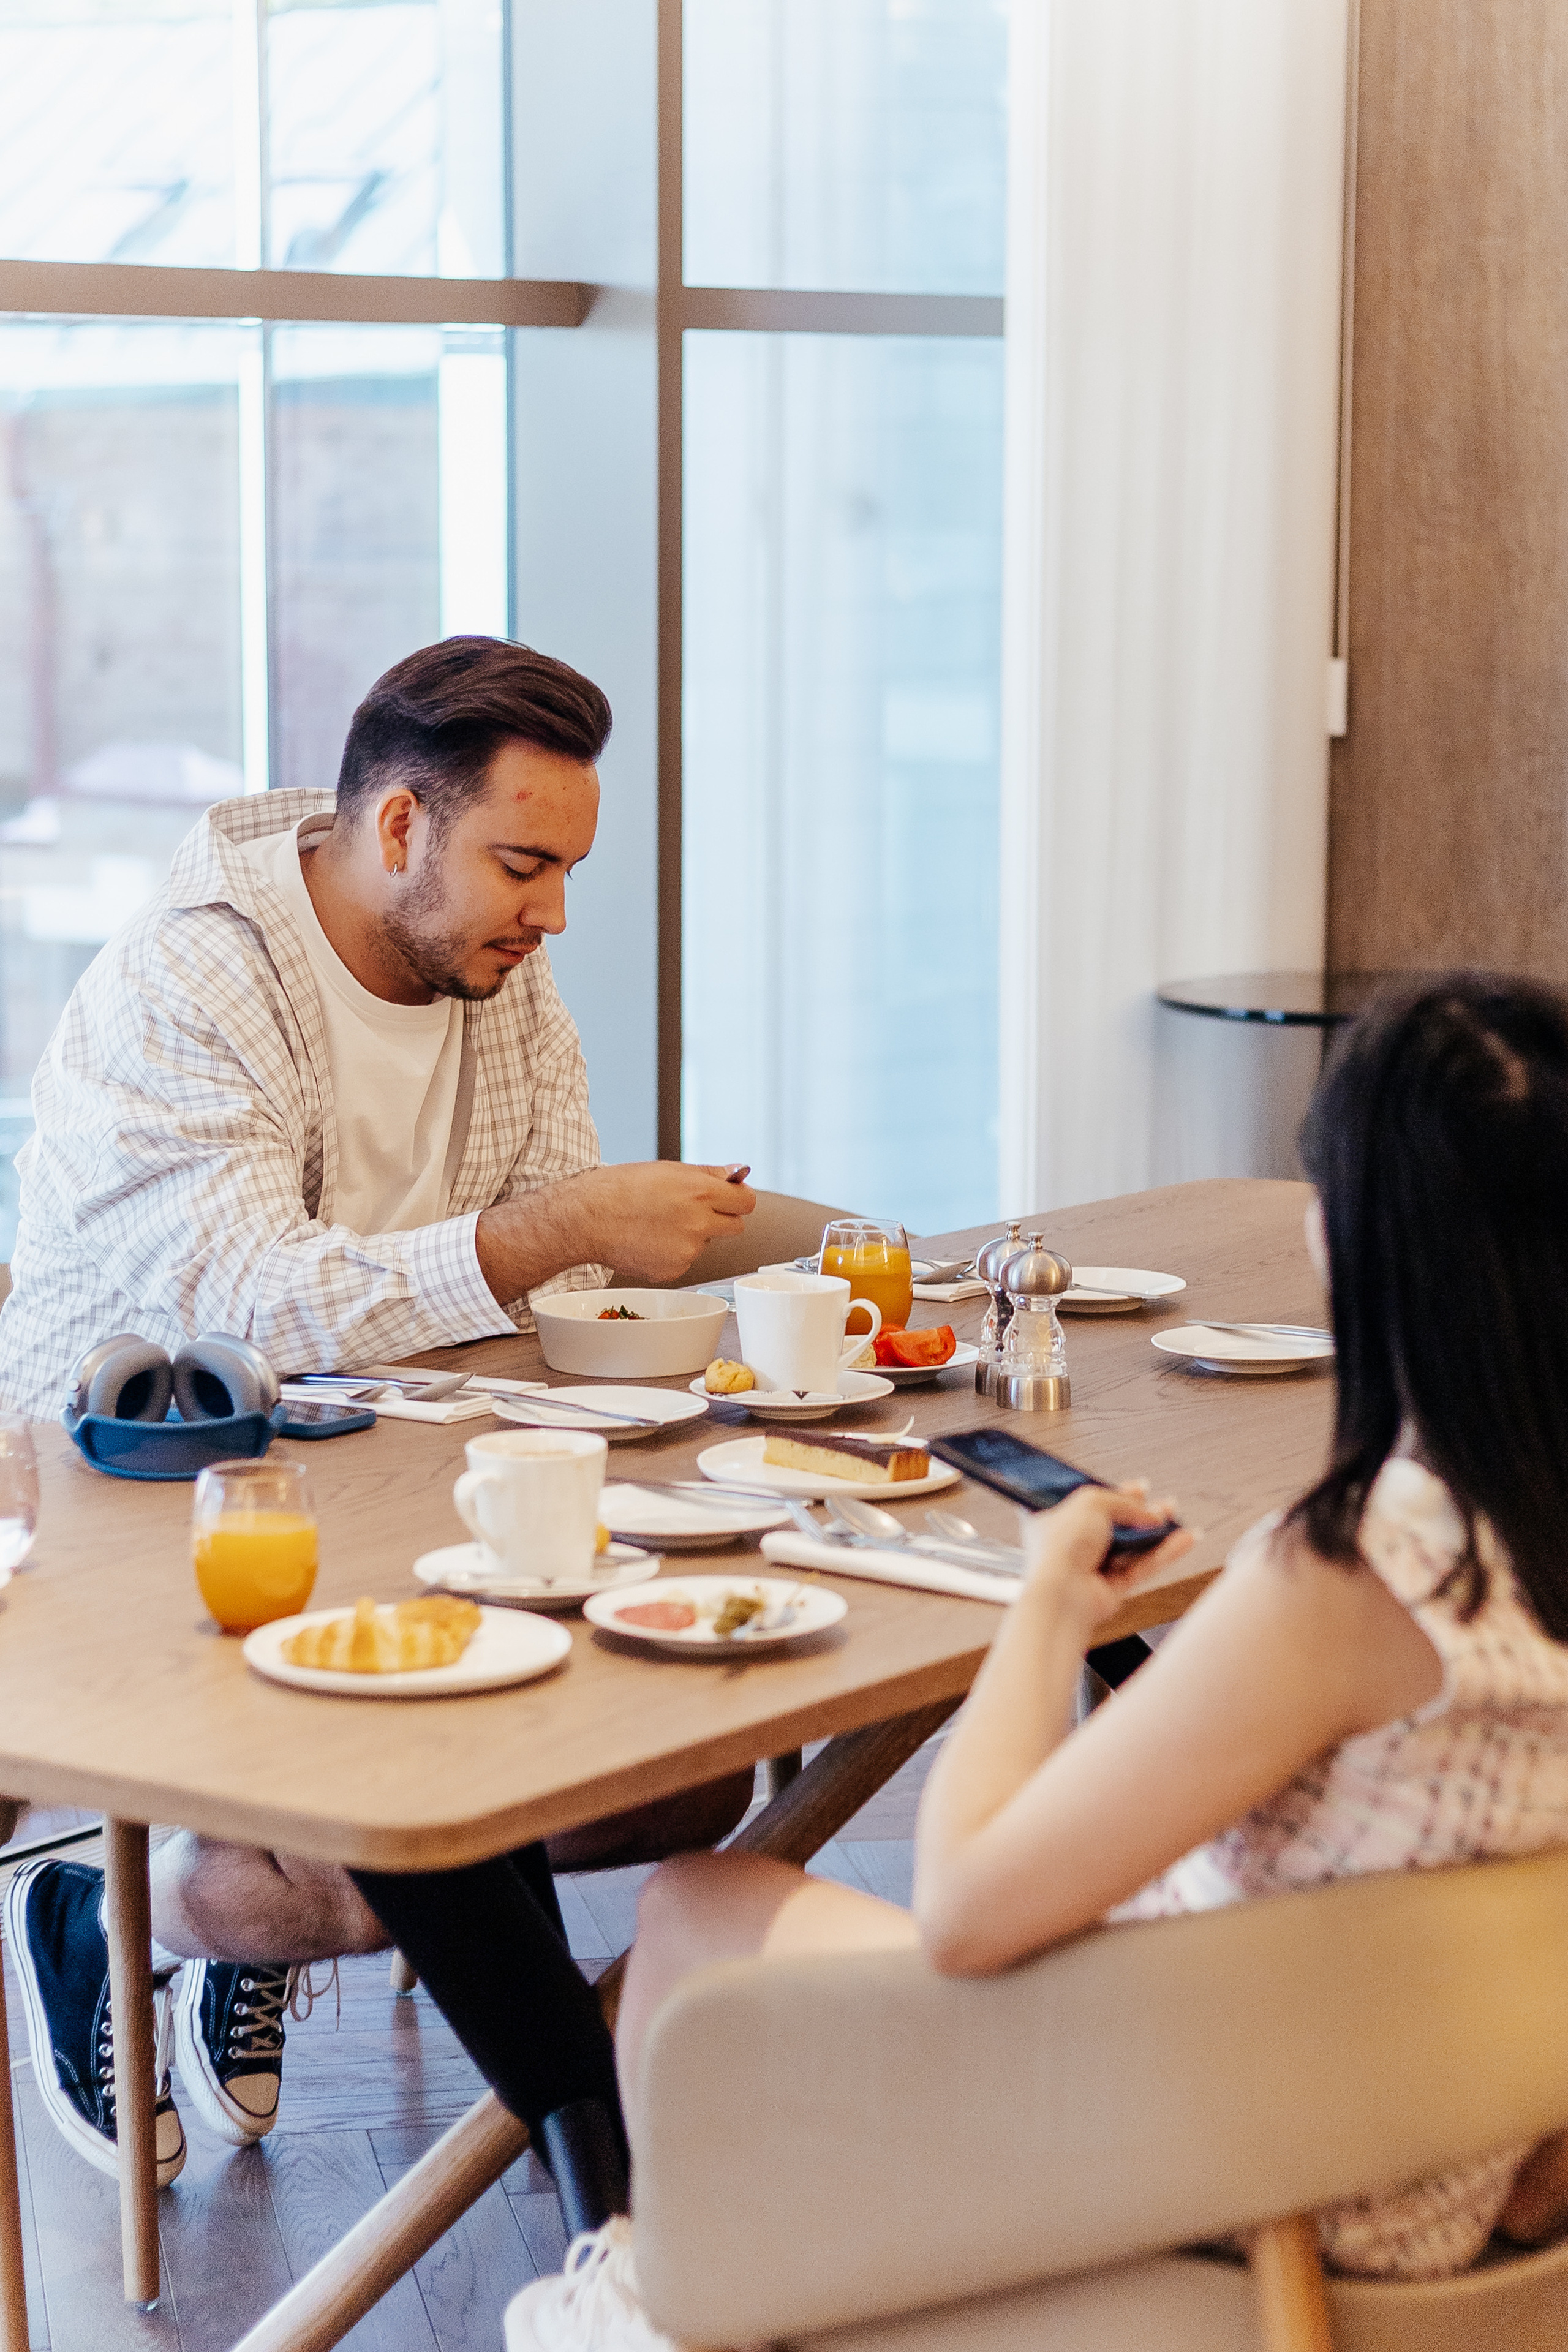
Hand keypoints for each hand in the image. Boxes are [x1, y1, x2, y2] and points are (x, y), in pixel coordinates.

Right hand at [475, 1160, 755, 1304]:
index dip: (738, 1199)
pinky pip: (685, 1260)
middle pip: (735, 1227)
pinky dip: (672, 1253)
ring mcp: (687, 1250)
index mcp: (701, 1192)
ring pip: (706, 1244)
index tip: (730, 1199)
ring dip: (692, 1235)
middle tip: (694, 1212)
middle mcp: (699, 1223)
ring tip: (658, 1224)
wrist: (587, 1218)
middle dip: (721, 1219)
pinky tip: (649, 1241)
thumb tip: (739, 1172)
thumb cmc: (622, 1187)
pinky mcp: (674, 1270)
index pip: (746, 1202)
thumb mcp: (669, 1171)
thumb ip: (709, 1174)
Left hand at [1020, 1484, 1195, 1640]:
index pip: (1090, 1504)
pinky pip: (1142, 1567)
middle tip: (1164, 1504)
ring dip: (1156, 1533)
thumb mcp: (1091, 1503)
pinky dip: (1164, 1554)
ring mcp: (1091, 1568)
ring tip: (1176, 1517)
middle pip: (1114, 1525)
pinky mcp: (1111, 1590)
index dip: (1116, 1495)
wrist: (1063, 1593)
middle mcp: (1072, 1545)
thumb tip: (1147, 1512)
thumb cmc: (1060, 1547)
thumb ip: (1122, 1502)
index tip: (1140, 1488)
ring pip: (1131, 1547)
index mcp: (1055, 1520)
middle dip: (1141, 1513)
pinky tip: (1184, 1540)